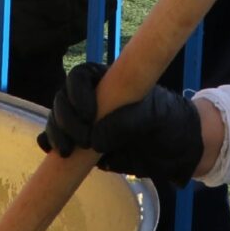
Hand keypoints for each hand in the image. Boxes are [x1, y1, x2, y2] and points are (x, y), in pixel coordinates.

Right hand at [38, 62, 204, 183]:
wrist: (180, 151)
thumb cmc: (169, 123)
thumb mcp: (153, 118)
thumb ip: (126, 124)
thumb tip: (94, 140)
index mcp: (107, 82)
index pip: (80, 77)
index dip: (77, 93)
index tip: (89, 115)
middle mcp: (91, 99)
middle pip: (62, 100)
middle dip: (66, 120)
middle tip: (83, 141)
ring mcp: (85, 123)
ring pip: (57, 122)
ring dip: (56, 134)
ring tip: (67, 152)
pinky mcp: (83, 146)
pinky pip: (59, 141)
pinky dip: (49, 145)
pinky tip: (50, 152)